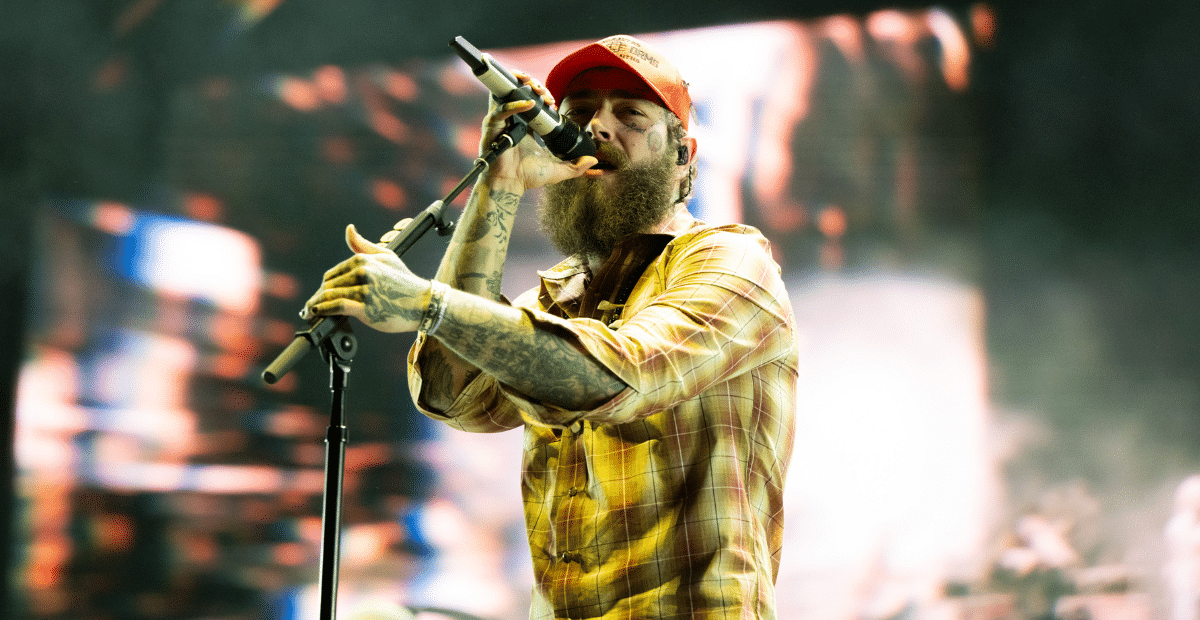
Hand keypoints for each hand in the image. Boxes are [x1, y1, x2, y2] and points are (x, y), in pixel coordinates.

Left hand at [302, 224, 429, 332]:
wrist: (423, 303)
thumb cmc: (405, 281)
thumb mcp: (386, 256)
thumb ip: (363, 245)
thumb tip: (349, 229)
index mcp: (364, 260)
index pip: (334, 273)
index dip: (326, 285)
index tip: (322, 294)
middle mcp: (362, 273)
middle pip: (330, 285)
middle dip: (320, 296)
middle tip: (313, 305)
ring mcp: (364, 290)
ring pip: (330, 295)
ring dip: (316, 304)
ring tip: (309, 311)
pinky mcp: (365, 308)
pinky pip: (337, 307)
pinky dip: (323, 310)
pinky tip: (316, 313)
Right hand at [481, 64, 596, 191]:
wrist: (509, 185)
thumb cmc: (526, 177)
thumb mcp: (557, 170)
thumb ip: (575, 166)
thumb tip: (594, 161)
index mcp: (526, 126)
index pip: (534, 102)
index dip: (544, 97)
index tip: (553, 102)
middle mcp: (512, 120)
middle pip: (522, 92)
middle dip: (536, 88)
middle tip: (547, 96)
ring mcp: (501, 121)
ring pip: (509, 93)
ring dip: (524, 86)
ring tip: (538, 90)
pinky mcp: (492, 126)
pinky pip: (502, 109)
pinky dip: (515, 104)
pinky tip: (530, 103)